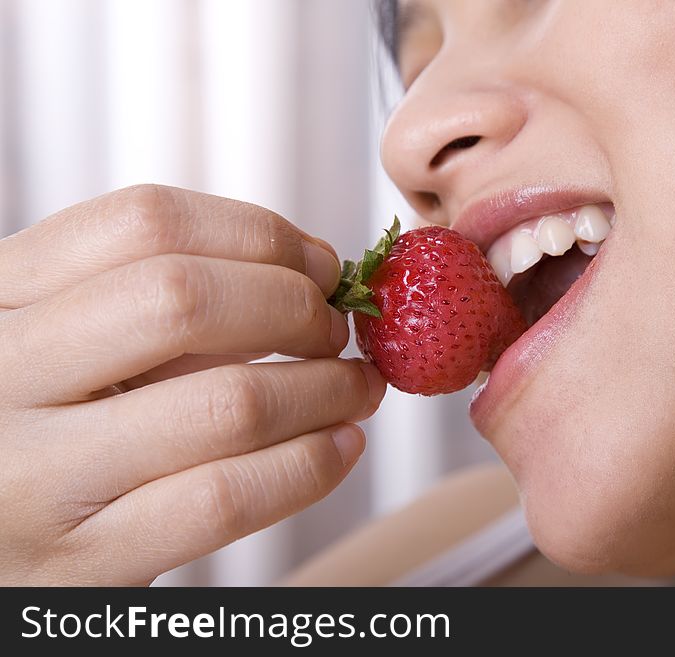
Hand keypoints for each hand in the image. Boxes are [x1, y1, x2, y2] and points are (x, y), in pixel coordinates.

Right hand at [0, 185, 384, 584]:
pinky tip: (340, 447)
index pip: (145, 222)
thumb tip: (309, 275)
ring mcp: (30, 476)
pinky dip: (310, 465)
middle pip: (185, 298)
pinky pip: (227, 499)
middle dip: (296, 307)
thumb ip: (154, 303)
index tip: (318, 266)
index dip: (259, 235)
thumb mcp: (64, 345)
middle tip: (335, 330)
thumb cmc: (39, 433)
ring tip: (356, 387)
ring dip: (325, 388)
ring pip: (228, 404)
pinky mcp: (79, 563)